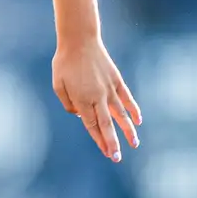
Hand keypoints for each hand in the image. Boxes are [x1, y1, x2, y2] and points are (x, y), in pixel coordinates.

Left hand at [52, 40, 141, 162]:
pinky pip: (127, 98)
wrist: (79, 40)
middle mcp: (98, 97)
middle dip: (112, 143)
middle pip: (107, 125)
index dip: (99, 141)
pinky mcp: (117, 80)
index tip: (107, 153)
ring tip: (135, 144)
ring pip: (121, 114)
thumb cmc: (65, 62)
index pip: (92, 125)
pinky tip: (138, 121)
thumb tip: (78, 115)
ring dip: (128, 131)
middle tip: (117, 158)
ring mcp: (109, 88)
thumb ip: (67, 103)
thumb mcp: (58, 84)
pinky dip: (133, 110)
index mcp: (82, 100)